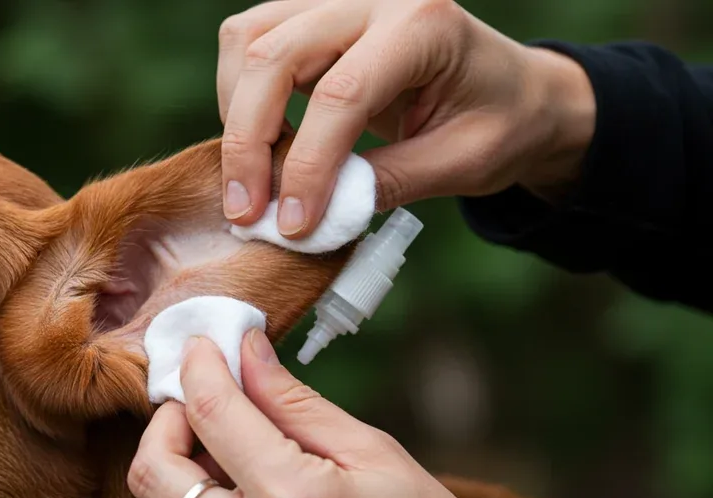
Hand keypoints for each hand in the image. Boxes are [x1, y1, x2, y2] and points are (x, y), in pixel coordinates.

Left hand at [126, 331, 556, 497]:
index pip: (210, 412)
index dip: (199, 366)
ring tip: (212, 464)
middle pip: (152, 472)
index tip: (203, 347)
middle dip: (166, 423)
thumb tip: (244, 352)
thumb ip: (296, 402)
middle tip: (198, 406)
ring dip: (165, 482)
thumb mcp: (376, 454)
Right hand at [216, 0, 595, 236]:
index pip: (341, 93)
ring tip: (252, 179)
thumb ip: (390, 183)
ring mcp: (335, 3)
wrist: (514, 91)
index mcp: (422, 26)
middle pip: (274, 55)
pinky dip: (238, 98)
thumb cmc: (499, 123)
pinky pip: (249, 44)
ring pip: (248, 41)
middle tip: (247, 211)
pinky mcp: (310, 19)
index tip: (293, 224)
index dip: (308, 165)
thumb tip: (317, 215)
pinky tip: (260, 146)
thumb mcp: (463, 163)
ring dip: (234, 115)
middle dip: (248, 140)